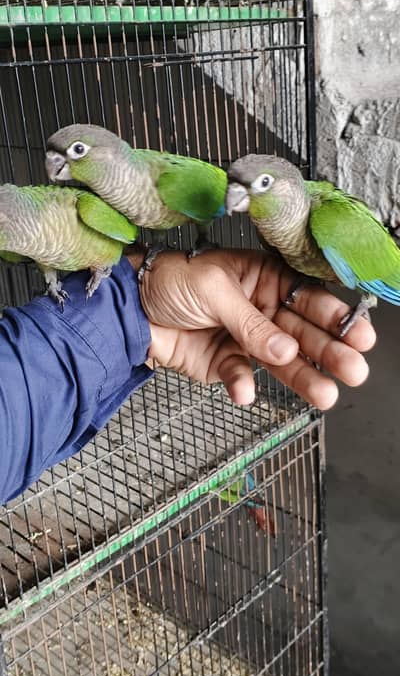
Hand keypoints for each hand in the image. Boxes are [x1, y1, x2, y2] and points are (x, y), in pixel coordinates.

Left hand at [128, 248, 375, 409]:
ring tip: (325, 396)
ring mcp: (246, 339)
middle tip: (354, 370)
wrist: (129, 309)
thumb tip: (284, 348)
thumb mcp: (213, 288)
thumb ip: (249, 321)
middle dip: (329, 352)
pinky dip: (243, 385)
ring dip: (302, 378)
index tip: (359, 335)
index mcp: (264, 279)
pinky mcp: (225, 363)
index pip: (307, 297)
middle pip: (303, 333)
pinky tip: (246, 391)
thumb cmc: (170, 280)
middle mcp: (262, 309)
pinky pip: (242, 376)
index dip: (335, 316)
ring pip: (281, 361)